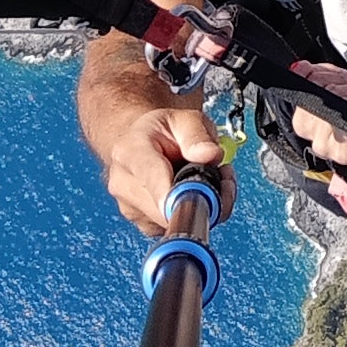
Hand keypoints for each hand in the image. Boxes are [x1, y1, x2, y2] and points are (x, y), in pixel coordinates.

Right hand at [99, 102, 226, 236]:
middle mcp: (123, 182)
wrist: (145, 145)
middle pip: (165, 208)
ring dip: (203, 206)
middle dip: (203, 196)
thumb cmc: (164, 131)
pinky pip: (177, 227)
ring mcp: (131, 207)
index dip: (171, 192)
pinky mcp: (144, 224)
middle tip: (222, 174)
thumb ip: (197, 135)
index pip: (150, 175)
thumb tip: (211, 155)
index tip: (191, 199)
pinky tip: (198, 194)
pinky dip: (195, 215)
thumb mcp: (184, 119)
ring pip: (175, 221)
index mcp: (129, 150)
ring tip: (211, 178)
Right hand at [291, 62, 346, 235]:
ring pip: (333, 121)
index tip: (332, 84)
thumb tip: (299, 68)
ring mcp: (342, 154)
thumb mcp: (341, 81)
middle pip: (315, 118)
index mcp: (314, 130)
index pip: (300, 118)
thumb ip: (317, 73)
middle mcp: (324, 146)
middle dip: (335, 93)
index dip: (315, 94)